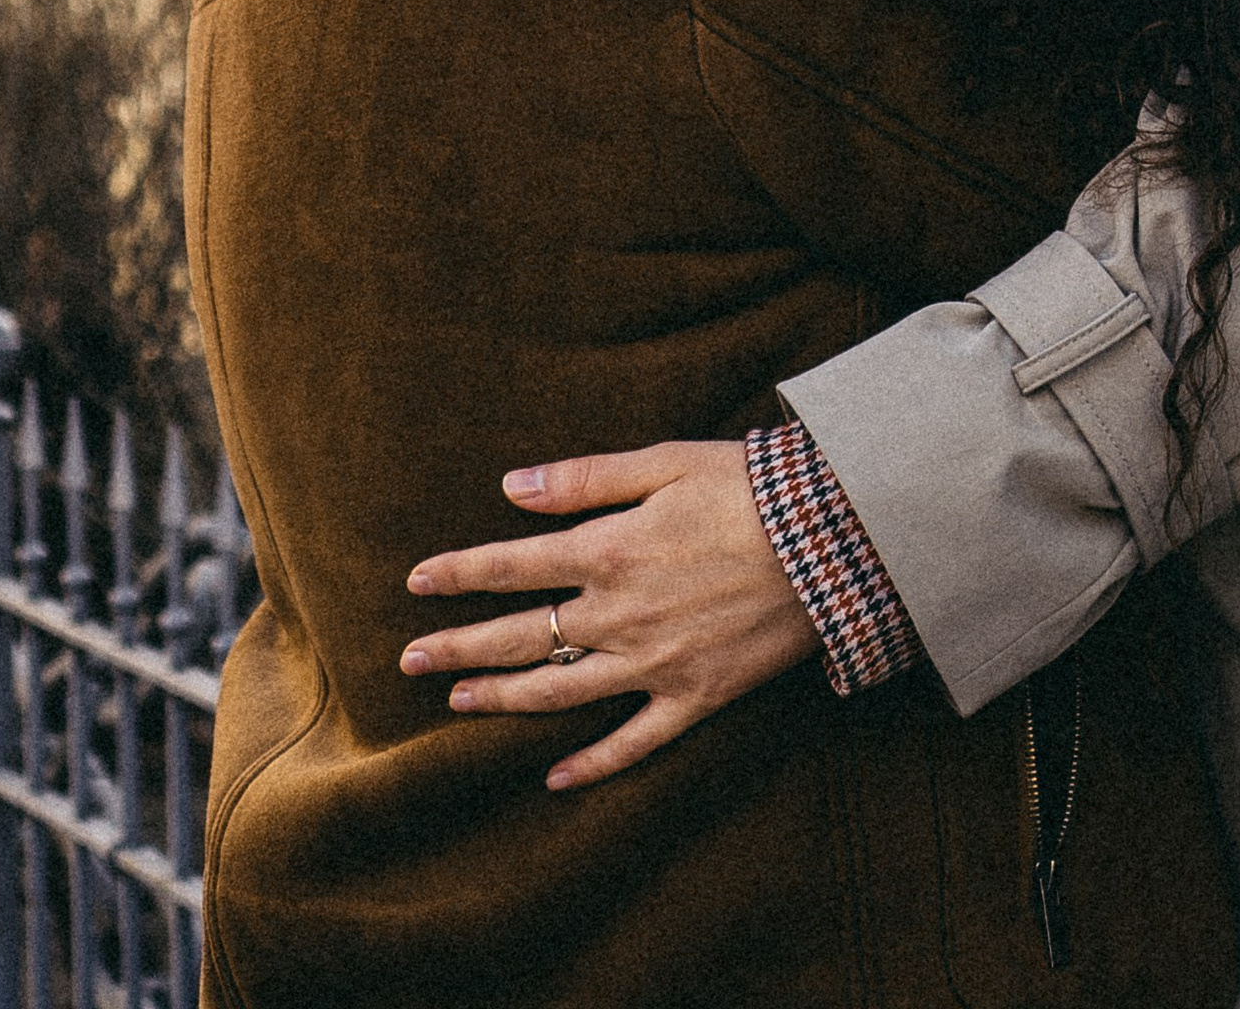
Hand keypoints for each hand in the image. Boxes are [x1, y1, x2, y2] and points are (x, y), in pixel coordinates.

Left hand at [399, 440, 812, 790]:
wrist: (831, 539)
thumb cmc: (748, 486)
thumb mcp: (664, 461)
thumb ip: (584, 478)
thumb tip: (510, 486)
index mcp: (608, 551)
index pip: (512, 567)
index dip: (459, 574)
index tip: (415, 583)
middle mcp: (617, 615)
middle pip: (521, 637)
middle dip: (458, 648)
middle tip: (408, 660)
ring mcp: (652, 664)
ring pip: (560, 693)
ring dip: (502, 699)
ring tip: (458, 704)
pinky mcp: (693, 698)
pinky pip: (631, 742)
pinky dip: (591, 765)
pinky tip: (555, 777)